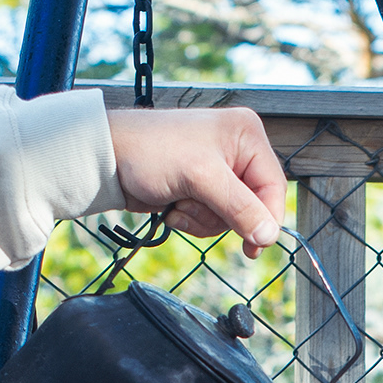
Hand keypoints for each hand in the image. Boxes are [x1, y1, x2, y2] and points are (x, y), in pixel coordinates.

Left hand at [103, 106, 284, 252]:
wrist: (109, 157)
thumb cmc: (151, 150)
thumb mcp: (201, 178)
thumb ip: (239, 208)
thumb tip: (268, 236)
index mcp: (247, 136)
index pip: (274, 187)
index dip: (265, 219)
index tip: (254, 246)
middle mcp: (237, 151)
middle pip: (253, 206)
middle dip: (221, 214)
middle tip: (195, 203)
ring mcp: (218, 172)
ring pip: (230, 218)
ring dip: (202, 218)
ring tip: (179, 200)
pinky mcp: (200, 189)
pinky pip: (210, 219)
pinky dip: (191, 219)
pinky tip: (173, 204)